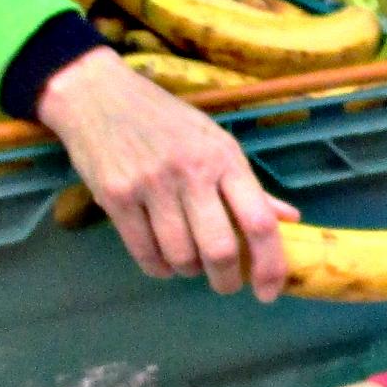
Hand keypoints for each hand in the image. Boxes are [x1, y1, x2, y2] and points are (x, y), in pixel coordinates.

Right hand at [36, 47, 296, 298]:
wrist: (98, 94)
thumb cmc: (164, 119)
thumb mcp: (213, 140)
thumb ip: (248, 184)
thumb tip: (289, 218)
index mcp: (224, 158)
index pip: (259, 222)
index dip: (270, 265)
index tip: (268, 292)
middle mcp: (192, 172)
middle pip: (221, 249)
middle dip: (227, 279)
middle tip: (225, 283)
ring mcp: (152, 185)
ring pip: (181, 256)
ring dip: (188, 271)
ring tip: (188, 262)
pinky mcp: (116, 197)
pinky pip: (144, 253)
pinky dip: (158, 267)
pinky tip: (162, 261)